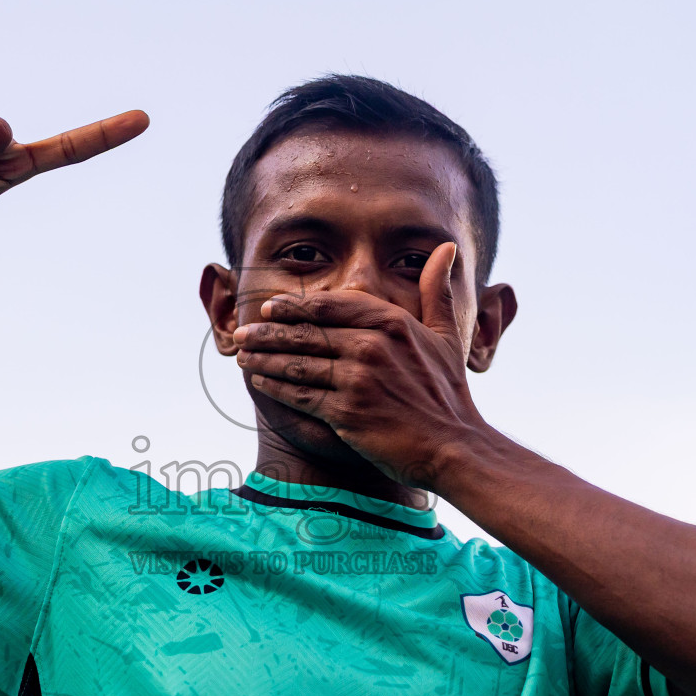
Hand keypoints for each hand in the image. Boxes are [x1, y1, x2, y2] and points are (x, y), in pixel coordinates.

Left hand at [233, 243, 487, 488]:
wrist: (453, 447)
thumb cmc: (447, 393)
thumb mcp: (446, 335)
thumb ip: (436, 290)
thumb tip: (445, 248)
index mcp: (392, 322)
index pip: (330, 305)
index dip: (295, 306)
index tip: (271, 309)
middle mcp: (372, 345)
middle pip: (306, 332)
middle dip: (267, 333)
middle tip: (242, 333)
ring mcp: (358, 379)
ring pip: (298, 362)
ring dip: (264, 359)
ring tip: (242, 356)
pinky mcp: (347, 412)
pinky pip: (300, 394)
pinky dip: (276, 387)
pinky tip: (260, 382)